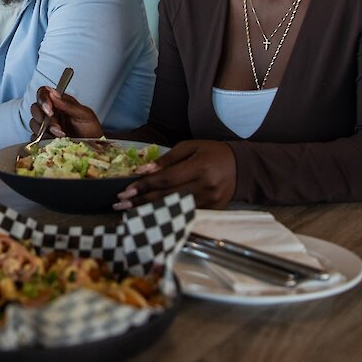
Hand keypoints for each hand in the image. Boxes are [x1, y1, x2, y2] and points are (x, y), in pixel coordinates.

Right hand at [30, 85, 103, 138]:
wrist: (94, 148)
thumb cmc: (91, 129)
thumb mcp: (85, 115)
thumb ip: (69, 104)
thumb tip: (54, 94)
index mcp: (59, 102)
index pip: (43, 93)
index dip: (43, 100)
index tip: (49, 110)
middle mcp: (51, 112)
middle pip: (35, 108)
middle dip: (44, 119)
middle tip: (58, 128)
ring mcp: (46, 126)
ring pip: (33, 123)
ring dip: (45, 130)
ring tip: (61, 136)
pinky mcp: (43, 138)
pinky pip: (34, 137)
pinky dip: (41, 140)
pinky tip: (53, 142)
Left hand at [114, 140, 236, 209]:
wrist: (242, 167)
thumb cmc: (213, 152)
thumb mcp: (191, 147)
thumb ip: (167, 159)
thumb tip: (144, 170)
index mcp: (200, 166)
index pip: (167, 179)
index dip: (144, 186)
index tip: (124, 191)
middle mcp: (205, 186)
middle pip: (167, 197)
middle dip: (141, 201)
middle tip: (119, 204)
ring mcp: (210, 201)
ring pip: (174, 209)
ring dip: (150, 210)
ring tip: (129, 211)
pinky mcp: (212, 210)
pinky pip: (184, 213)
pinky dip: (166, 214)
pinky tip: (151, 214)